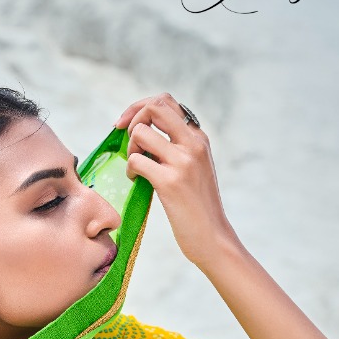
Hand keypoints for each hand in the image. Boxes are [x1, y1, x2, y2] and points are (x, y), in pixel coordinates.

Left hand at [114, 92, 239, 269]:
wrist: (212, 237)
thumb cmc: (198, 206)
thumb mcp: (194, 168)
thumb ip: (177, 147)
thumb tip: (144, 132)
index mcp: (199, 138)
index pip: (166, 101)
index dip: (140, 107)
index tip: (126, 124)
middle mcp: (193, 144)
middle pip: (154, 106)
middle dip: (132, 118)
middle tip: (126, 140)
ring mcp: (183, 162)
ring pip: (141, 132)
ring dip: (130, 148)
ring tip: (136, 166)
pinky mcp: (170, 182)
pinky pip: (136, 161)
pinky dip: (130, 169)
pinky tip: (136, 180)